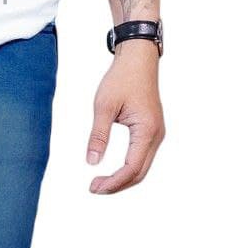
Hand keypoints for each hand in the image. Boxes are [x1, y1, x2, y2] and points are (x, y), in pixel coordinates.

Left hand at [86, 42, 164, 193]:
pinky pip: (141, 158)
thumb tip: (91, 162)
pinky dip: (127, 170)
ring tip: (100, 183)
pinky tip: (111, 172)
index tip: (93, 187)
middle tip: (93, 188)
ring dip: (122, 179)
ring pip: (141, 168)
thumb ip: (98, 136)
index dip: (113, 182)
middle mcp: (156, 134)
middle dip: (116, 185)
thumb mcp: (104, 107)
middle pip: (139, 173)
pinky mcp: (151, 131)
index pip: (131, 168)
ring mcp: (156, 133)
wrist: (138, 59)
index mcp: (147, 130)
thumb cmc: (122, 78)